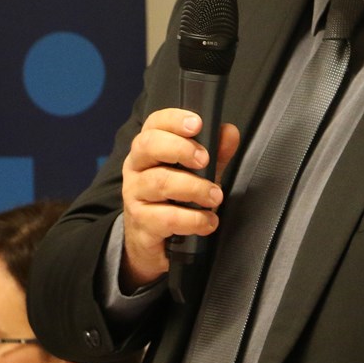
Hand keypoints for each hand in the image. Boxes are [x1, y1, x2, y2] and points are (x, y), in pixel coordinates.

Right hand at [120, 109, 239, 288]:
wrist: (153, 242)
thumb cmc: (175, 200)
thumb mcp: (198, 174)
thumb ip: (215, 153)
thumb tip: (228, 133)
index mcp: (149, 149)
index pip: (155, 124)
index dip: (174, 120)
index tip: (197, 124)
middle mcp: (137, 167)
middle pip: (149, 146)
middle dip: (180, 149)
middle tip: (205, 160)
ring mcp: (135, 195)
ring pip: (159, 183)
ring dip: (194, 188)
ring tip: (214, 197)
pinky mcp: (141, 223)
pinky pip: (166, 218)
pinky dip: (192, 220)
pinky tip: (208, 221)